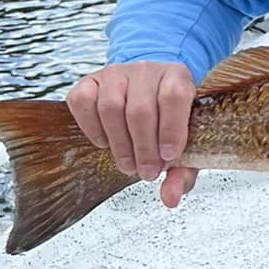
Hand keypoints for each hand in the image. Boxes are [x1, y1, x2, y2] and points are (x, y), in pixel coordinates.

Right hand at [66, 61, 199, 206]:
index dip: (171, 129)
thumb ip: (183, 171)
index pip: (173, 96)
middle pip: (140, 109)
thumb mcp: (186, 140)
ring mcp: (116, 73)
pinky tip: (104, 142)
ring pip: (110, 107)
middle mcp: (146, 69)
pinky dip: (91, 127)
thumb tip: (170, 199)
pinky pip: (82, 101)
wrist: (149, 90)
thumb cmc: (169, 118)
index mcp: (177, 76)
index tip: (169, 157)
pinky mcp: (90, 80)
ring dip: (119, 143)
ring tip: (129, 165)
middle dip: (144, 148)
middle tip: (147, 172)